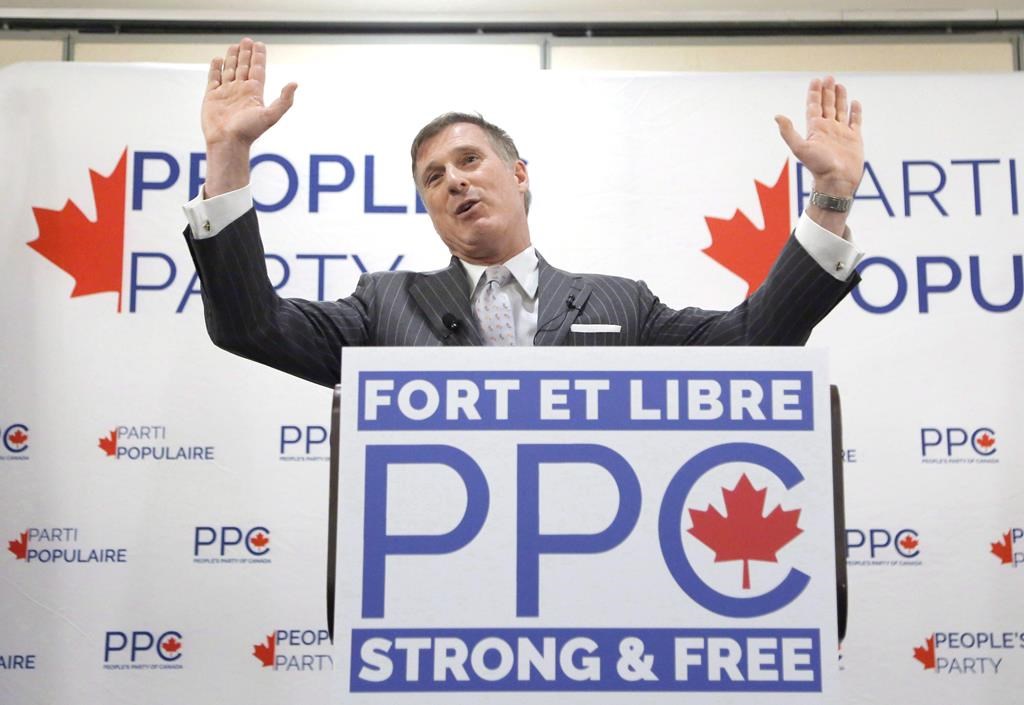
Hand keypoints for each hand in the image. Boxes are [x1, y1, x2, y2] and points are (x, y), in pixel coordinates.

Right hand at [201, 38, 296, 195]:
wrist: (228, 142)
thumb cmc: (249, 131)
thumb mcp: (271, 115)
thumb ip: (284, 100)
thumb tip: (295, 83)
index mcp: (254, 92)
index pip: (257, 69)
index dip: (258, 56)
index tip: (259, 44)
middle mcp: (240, 91)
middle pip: (244, 66)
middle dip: (245, 53)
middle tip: (247, 40)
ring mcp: (226, 93)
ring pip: (229, 70)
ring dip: (232, 58)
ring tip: (234, 46)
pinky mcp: (212, 96)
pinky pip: (213, 78)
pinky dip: (215, 68)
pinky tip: (217, 59)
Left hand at [775, 76, 863, 198]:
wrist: (837, 182)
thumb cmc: (818, 167)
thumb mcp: (800, 148)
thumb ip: (788, 132)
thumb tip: (777, 116)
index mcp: (815, 129)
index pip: (813, 106)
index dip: (814, 93)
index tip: (816, 80)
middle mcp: (827, 129)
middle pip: (827, 105)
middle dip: (827, 91)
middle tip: (828, 77)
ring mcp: (841, 133)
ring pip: (840, 110)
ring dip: (840, 98)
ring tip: (840, 85)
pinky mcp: (854, 139)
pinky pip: (855, 121)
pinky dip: (855, 111)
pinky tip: (855, 102)